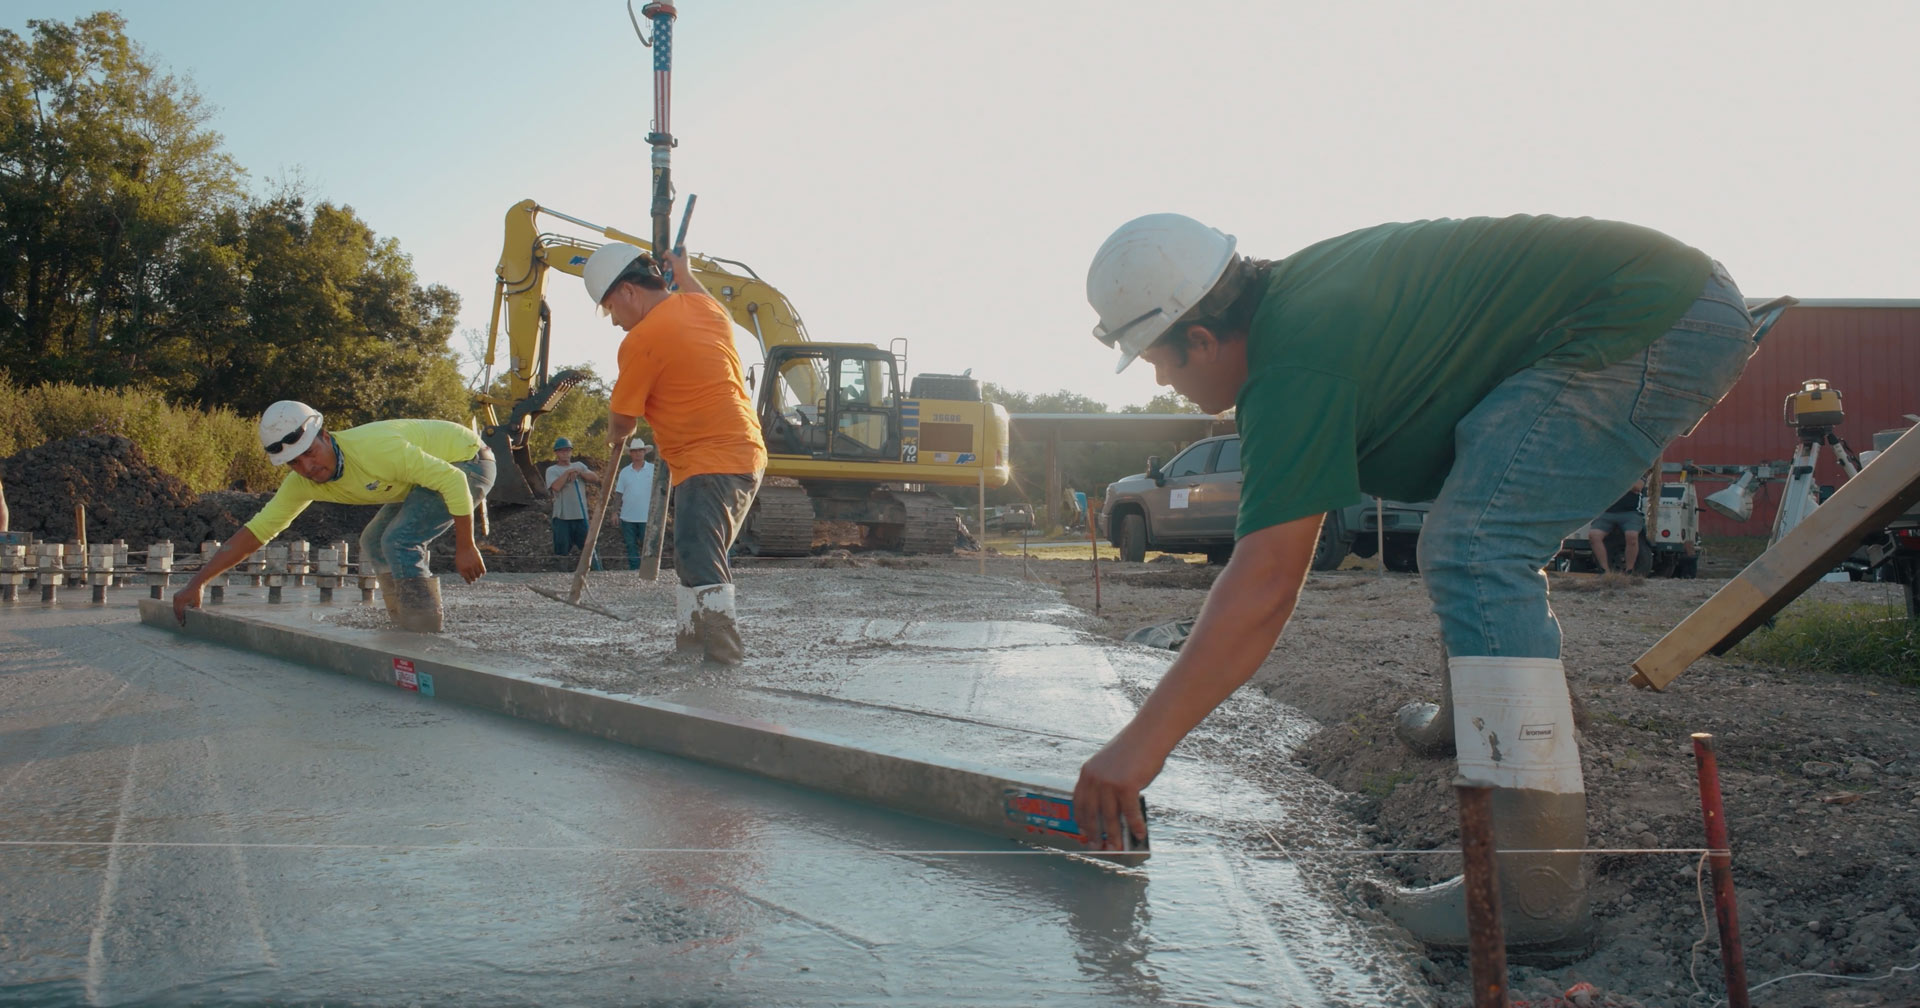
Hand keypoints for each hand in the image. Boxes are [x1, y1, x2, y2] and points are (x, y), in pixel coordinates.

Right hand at [172, 582, 202, 624]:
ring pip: (175, 607)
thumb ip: (196, 609)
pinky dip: (177, 609)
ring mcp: (175, 596)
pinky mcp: (175, 595)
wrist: (195, 584)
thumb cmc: (198, 594)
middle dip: (178, 617)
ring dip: (177, 613)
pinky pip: (175, 604)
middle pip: (176, 610)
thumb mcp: (198, 602)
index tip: (182, 624)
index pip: (179, 612)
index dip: (181, 618)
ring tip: (180, 620)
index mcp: (181, 600)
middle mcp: (177, 598)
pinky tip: (179, 613)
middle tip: (180, 624)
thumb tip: (196, 618)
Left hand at [455, 541, 485, 582]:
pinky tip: (482, 572)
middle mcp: (468, 569)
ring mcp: (474, 565)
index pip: (468, 580)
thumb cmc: (461, 556)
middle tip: (474, 578)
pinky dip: (483, 573)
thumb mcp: (459, 564)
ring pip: (479, 575)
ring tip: (478, 575)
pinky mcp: (480, 562)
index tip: (471, 582)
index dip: (470, 582)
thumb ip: (462, 572)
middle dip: (474, 579)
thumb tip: (466, 578)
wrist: (464, 547)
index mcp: (462, 570)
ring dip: (479, 576)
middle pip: (474, 578)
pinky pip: (483, 571)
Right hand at [664, 247, 690, 281]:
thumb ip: (670, 254)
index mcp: (684, 255)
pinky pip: (670, 266)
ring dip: (667, 262)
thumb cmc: (681, 269)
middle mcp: (681, 259)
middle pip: (674, 253)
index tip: (674, 245)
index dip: (679, 245)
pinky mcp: (675, 268)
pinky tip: (666, 269)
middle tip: (664, 256)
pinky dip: (667, 267)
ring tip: (666, 266)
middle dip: (668, 255)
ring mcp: (678, 264)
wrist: (683, 279)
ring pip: (670, 260)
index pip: (682, 247)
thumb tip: (667, 251)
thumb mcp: (675, 260)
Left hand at [1072, 732, 1164, 850]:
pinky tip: (1140, 834)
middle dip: (1095, 833)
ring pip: (1110, 817)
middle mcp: (1094, 778)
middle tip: (1099, 847)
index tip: (1084, 833)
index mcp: (1087, 772)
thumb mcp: (1111, 765)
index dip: (1081, 820)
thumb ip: (1106, 785)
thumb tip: (1114, 812)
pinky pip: (1130, 813)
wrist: (1149, 734)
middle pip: (1092, 813)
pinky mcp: (1126, 786)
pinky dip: (1135, 826)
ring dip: (1115, 835)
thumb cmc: (1134, 749)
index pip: (1078, 802)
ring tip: (1118, 847)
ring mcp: (1109, 783)